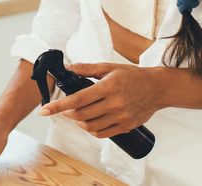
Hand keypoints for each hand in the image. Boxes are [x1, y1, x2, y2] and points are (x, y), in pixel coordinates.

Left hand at [38, 62, 164, 138]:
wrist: (157, 89)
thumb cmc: (133, 76)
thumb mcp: (109, 67)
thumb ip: (87, 69)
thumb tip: (67, 67)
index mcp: (108, 87)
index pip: (77, 99)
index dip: (58, 106)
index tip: (44, 110)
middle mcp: (114, 104)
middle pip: (81, 115)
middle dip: (67, 113)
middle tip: (64, 108)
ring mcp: (120, 117)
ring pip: (90, 126)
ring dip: (78, 122)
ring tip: (77, 114)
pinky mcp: (125, 126)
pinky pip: (102, 133)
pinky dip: (91, 130)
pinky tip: (90, 122)